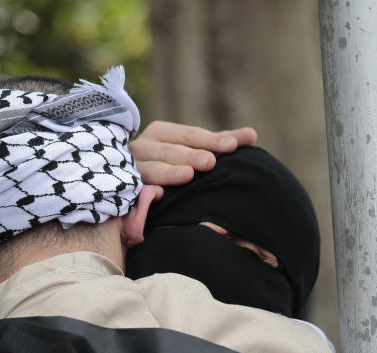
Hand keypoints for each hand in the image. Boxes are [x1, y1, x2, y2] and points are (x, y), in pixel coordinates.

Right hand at [129, 120, 257, 184]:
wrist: (133, 190)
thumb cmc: (171, 165)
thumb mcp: (194, 151)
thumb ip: (219, 144)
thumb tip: (251, 135)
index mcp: (162, 133)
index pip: (189, 135)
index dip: (211, 140)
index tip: (232, 146)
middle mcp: (143, 146)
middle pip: (170, 150)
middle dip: (191, 155)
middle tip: (210, 162)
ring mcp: (131, 168)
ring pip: (151, 169)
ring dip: (169, 172)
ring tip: (188, 176)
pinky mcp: (124, 189)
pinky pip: (134, 189)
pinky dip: (145, 191)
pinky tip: (158, 195)